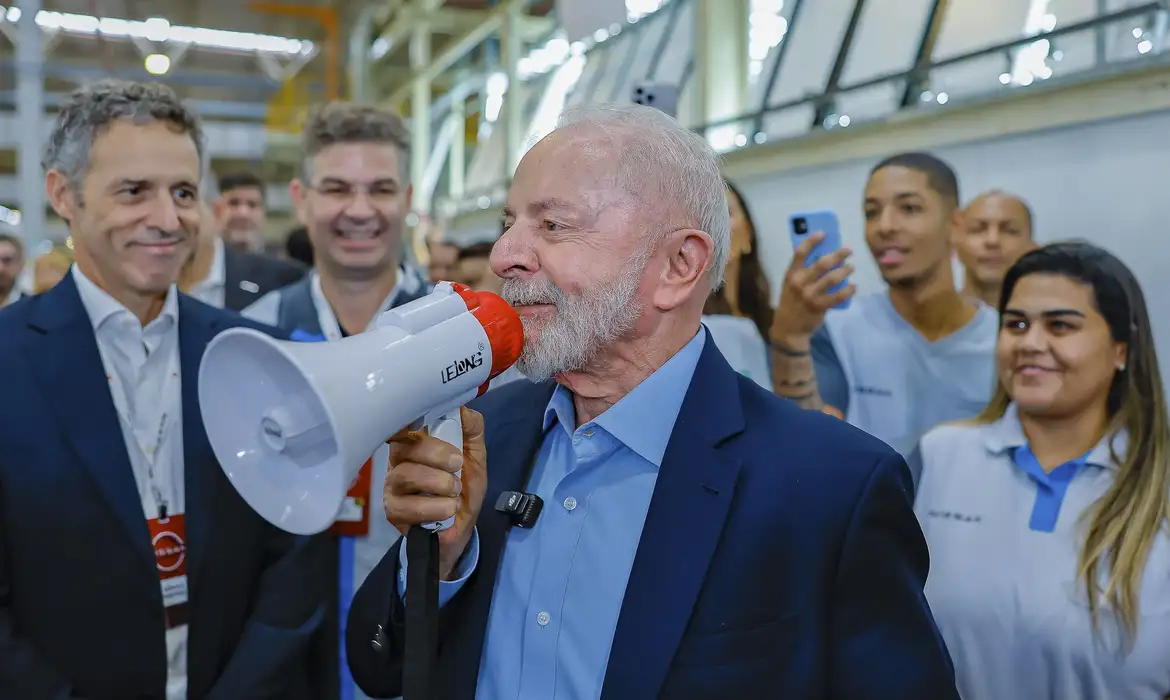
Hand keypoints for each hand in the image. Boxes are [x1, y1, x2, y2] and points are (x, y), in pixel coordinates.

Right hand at [385, 406, 487, 579]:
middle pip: (405, 447)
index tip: (433, 424)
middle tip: (458, 465)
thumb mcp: (474, 456)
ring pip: (406, 475)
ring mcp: (392, 487)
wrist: (461, 528)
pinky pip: (410, 506)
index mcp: (415, 443)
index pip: (403, 425)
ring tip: (455, 491)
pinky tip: (449, 510)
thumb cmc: (463, 488)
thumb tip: (463, 408)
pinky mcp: (393, 512)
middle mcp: (398, 462)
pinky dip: (437, 507)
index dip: (411, 421)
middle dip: (437, 454)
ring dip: (439, 483)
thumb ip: (471, 430)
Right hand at [771, 231, 856, 339]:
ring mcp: (810, 295)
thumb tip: (824, 257)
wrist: (788, 329)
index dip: (812, 240)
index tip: (824, 233)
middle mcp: (800, 283)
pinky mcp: (819, 307)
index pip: (800, 252)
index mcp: (791, 274)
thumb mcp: (790, 285)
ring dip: (846, 270)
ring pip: (833, 278)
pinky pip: (839, 296)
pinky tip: (853, 287)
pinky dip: (849, 290)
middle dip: (839, 254)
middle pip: (822, 263)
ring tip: (851, 268)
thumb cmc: (791, 303)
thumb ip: (803, 272)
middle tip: (848, 251)